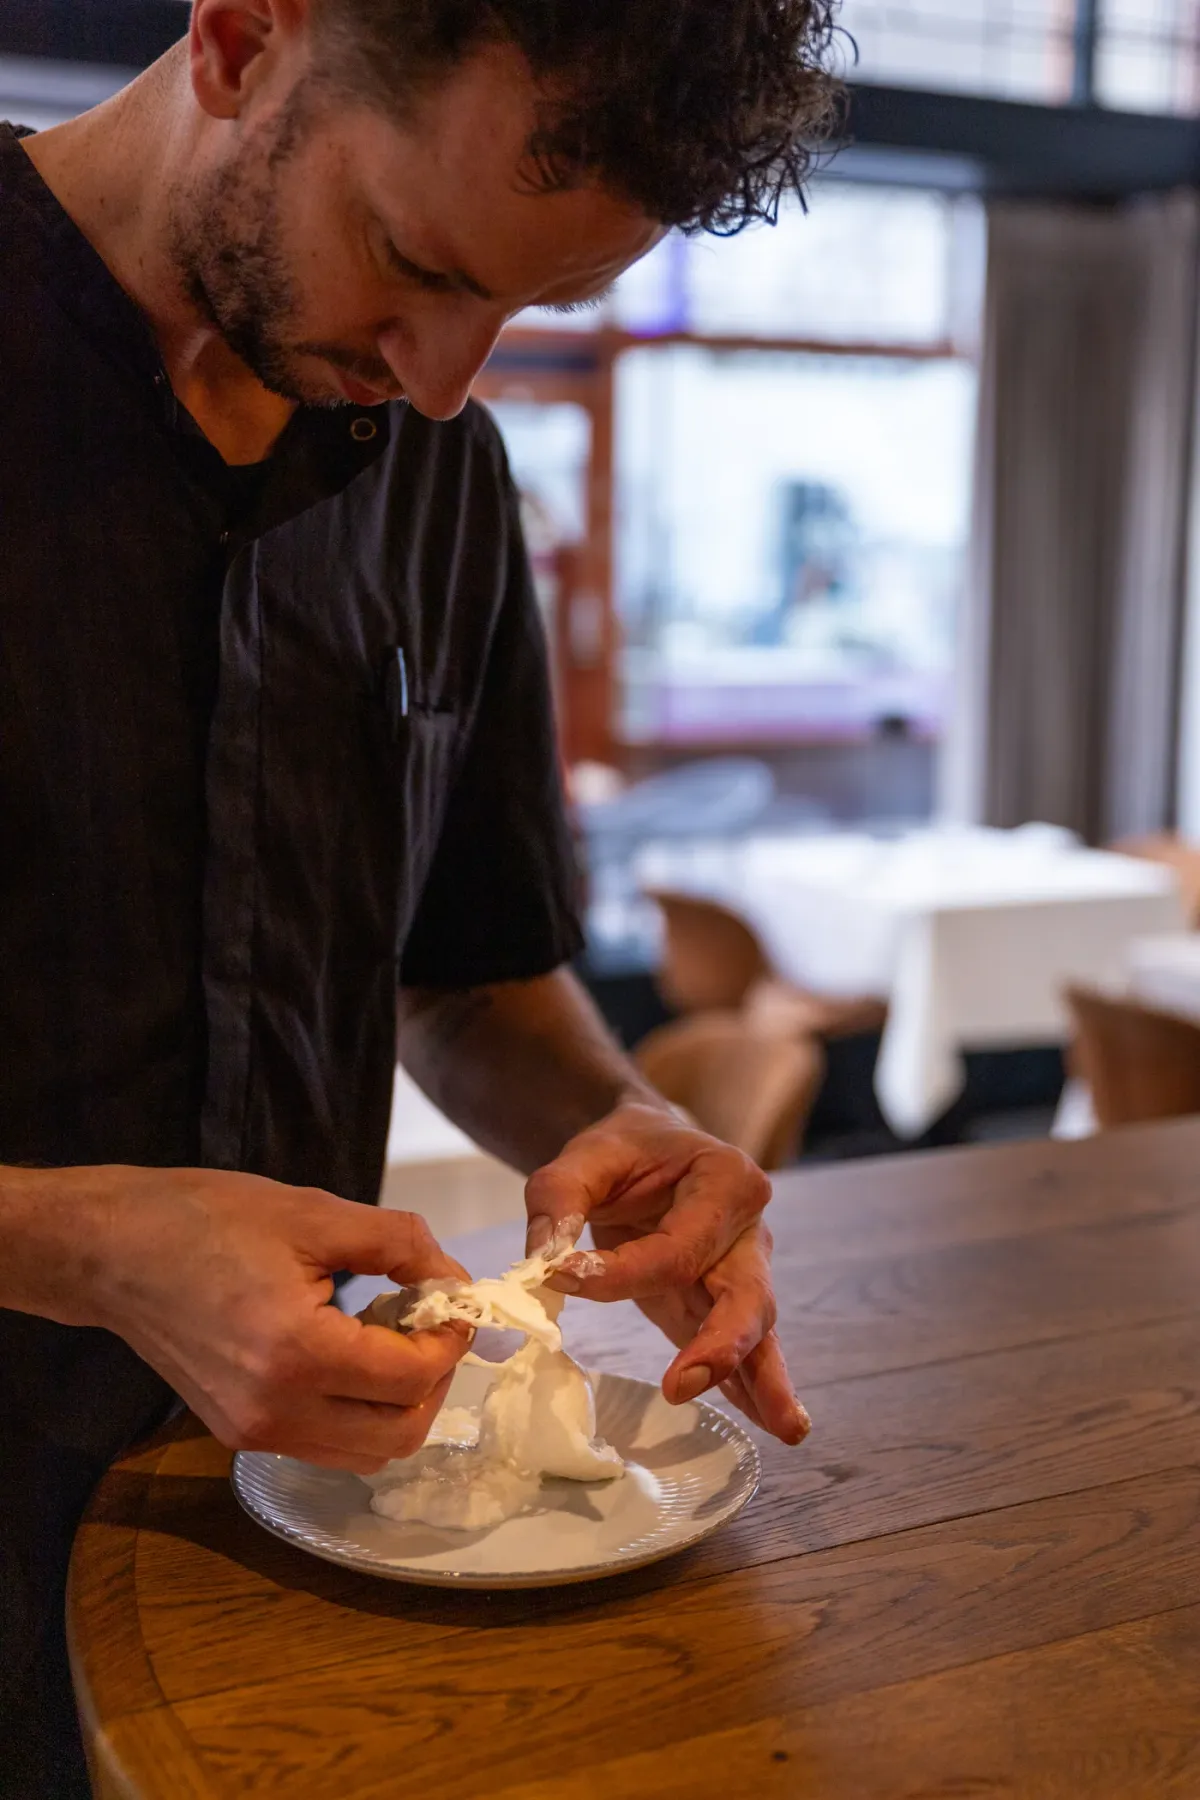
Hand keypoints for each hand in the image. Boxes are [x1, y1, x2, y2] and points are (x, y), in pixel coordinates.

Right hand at [85, 1166, 470, 1471]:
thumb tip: (453, 1279)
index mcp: (296, 1354)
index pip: (409, 1378)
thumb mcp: (315, 1212)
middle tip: (433, 1325)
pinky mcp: (238, 1434)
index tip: (454, 1300)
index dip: (450, 1339)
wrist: (111, 1251)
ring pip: (366, 1453)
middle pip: (398, 1435)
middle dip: (433, 1382)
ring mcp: (253, 1433)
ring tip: (391, 1339)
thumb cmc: (207, 1218)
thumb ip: (399, 1243)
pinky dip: (359, 1412)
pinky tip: (351, 1353)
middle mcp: (275, 1412)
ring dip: (399, 1405)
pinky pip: (326, 1445)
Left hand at [524, 1103, 808, 1445]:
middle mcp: (748, 1228)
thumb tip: (545, 1261)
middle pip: (747, 1294)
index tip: (563, 1279)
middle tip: (685, 1383)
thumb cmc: (621, 1151)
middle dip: (722, 1343)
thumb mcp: (582, 1158)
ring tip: (786, 1428)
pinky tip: (767, 1422)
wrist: (645, 1149)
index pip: (679, 1247)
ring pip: (757, 1329)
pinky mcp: (721, 1304)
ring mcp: (743, 1270)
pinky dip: (752, 1387)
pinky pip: (743, 1347)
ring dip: (763, 1380)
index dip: (623, 1272)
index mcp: (724, 1179)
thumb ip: (558, 1199)